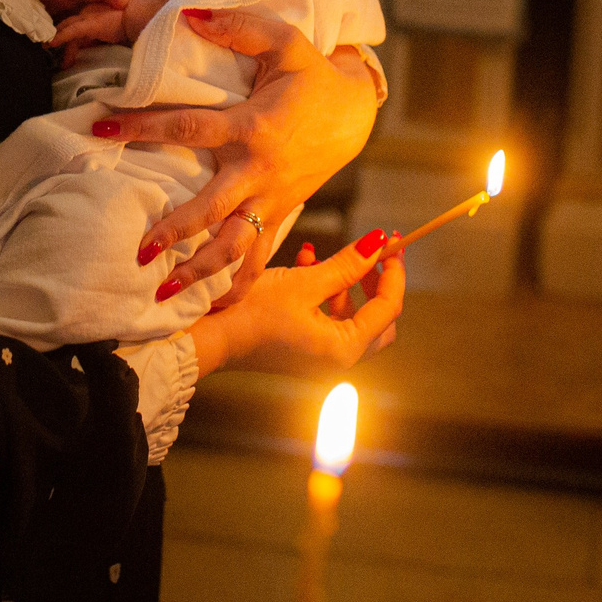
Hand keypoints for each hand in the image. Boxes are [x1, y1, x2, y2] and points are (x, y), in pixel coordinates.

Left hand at [53, 4, 130, 65]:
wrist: (138, 18)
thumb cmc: (129, 26)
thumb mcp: (110, 33)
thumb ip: (99, 39)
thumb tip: (90, 51)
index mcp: (93, 15)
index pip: (75, 25)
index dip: (65, 34)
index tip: (59, 46)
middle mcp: (88, 13)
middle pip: (69, 26)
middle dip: (59, 36)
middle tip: (47, 46)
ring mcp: (88, 17)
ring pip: (68, 28)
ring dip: (57, 38)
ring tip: (46, 47)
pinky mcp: (90, 24)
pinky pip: (71, 32)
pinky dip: (61, 37)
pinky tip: (51, 44)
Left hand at [96, 11, 380, 293]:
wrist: (354, 114)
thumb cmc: (310, 76)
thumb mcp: (284, 41)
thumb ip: (239, 26)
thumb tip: (190, 16)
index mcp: (254, 125)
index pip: (190, 125)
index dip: (144, 124)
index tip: (101, 126)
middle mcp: (260, 170)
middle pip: (213, 206)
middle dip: (177, 229)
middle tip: (139, 249)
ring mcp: (272, 199)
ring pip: (237, 244)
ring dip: (202, 270)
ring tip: (164, 291)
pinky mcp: (279, 215)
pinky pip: (258, 258)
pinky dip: (236, 285)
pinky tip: (208, 307)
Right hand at [189, 231, 402, 378]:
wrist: (207, 336)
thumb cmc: (252, 311)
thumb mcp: (304, 282)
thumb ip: (346, 264)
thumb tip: (379, 244)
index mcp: (345, 349)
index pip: (388, 308)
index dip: (394, 271)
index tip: (393, 241)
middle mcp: (338, 360)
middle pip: (378, 320)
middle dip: (374, 283)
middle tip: (370, 253)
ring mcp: (320, 357)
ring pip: (351, 317)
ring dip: (344, 285)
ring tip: (322, 256)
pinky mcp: (302, 349)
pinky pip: (327, 319)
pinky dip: (323, 294)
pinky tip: (304, 264)